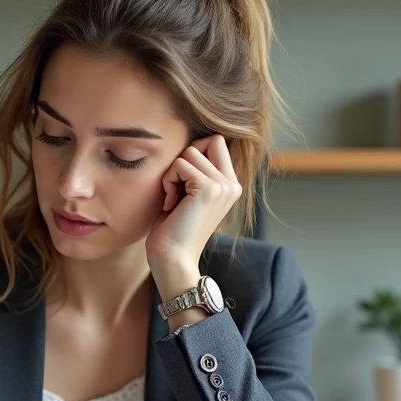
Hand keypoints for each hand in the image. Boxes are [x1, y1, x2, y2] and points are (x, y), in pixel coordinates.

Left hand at [146, 134, 240, 282]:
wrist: (173, 259)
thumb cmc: (173, 229)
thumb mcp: (188, 194)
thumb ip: (195, 170)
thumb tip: (190, 142)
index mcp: (230, 185)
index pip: (216, 142)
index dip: (193, 153)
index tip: (181, 183)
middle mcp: (232, 184)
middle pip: (207, 140)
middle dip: (184, 159)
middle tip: (177, 190)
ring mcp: (223, 186)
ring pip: (190, 152)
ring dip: (172, 174)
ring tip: (173, 200)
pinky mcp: (209, 189)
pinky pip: (180, 164)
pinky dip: (168, 181)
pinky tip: (171, 205)